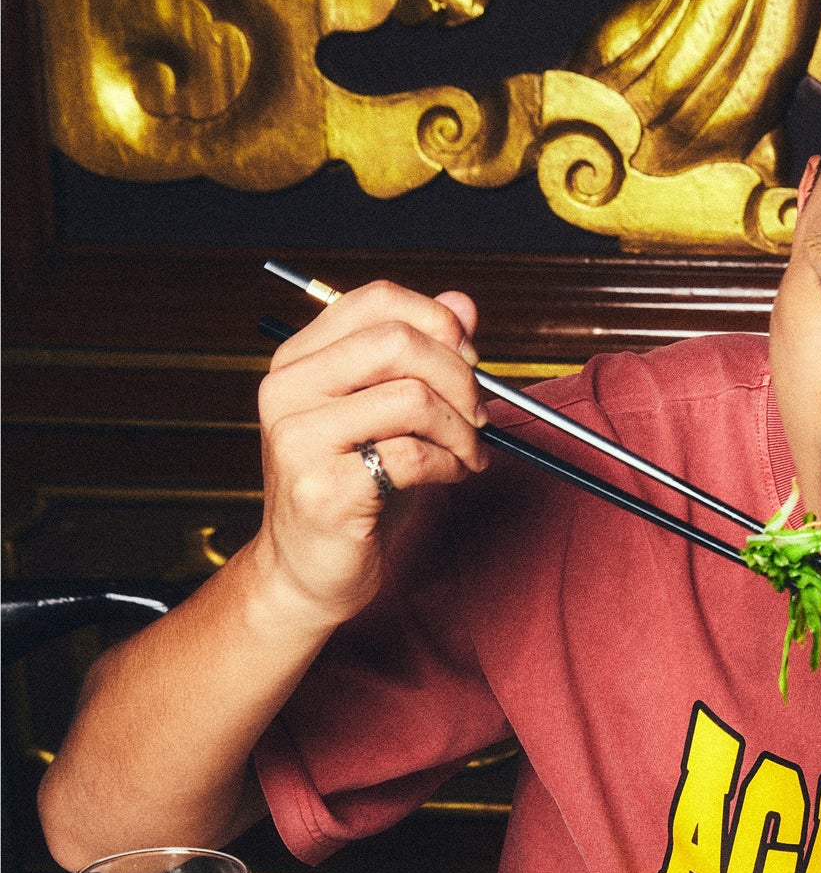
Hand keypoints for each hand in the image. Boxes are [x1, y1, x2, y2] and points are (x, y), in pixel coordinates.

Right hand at [253, 281, 491, 627]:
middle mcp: (288, 390)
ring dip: (461, 430)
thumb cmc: (353, 488)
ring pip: (412, 398)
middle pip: (398, 342)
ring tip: (467, 455)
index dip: (438, 323)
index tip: (469, 361)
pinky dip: (449, 465)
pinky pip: (413, 456)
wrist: (308, 572)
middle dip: (459, 377)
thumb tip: (463, 305)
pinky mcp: (325, 490)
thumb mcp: (386, 414)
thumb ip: (420, 356)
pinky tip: (449, 477)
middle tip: (478, 415)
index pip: (377, 300)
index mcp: (299, 360)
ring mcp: (299, 440)